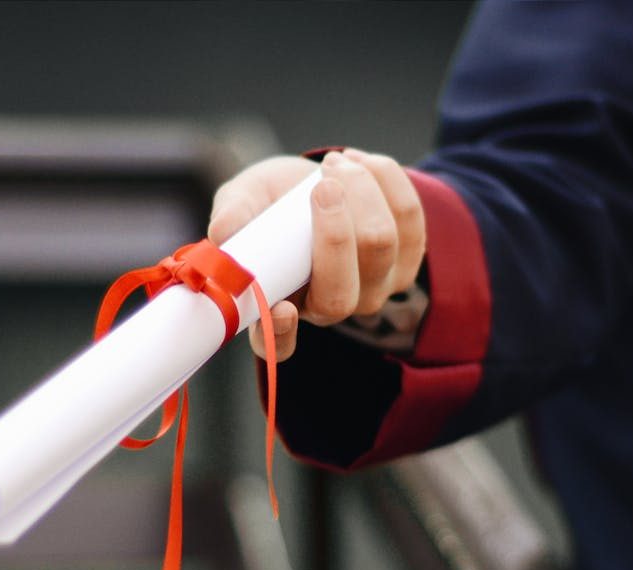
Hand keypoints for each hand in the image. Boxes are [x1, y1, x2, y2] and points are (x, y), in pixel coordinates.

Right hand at [208, 149, 425, 360]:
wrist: (318, 180)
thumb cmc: (273, 201)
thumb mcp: (244, 200)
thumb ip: (233, 215)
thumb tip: (223, 233)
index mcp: (281, 307)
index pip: (279, 344)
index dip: (282, 334)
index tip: (281, 308)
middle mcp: (330, 308)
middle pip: (342, 292)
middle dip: (335, 231)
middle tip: (321, 185)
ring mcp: (375, 287)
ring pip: (381, 245)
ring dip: (360, 191)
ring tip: (334, 163)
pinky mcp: (408, 257)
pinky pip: (410, 217)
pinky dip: (385, 179)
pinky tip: (359, 162)